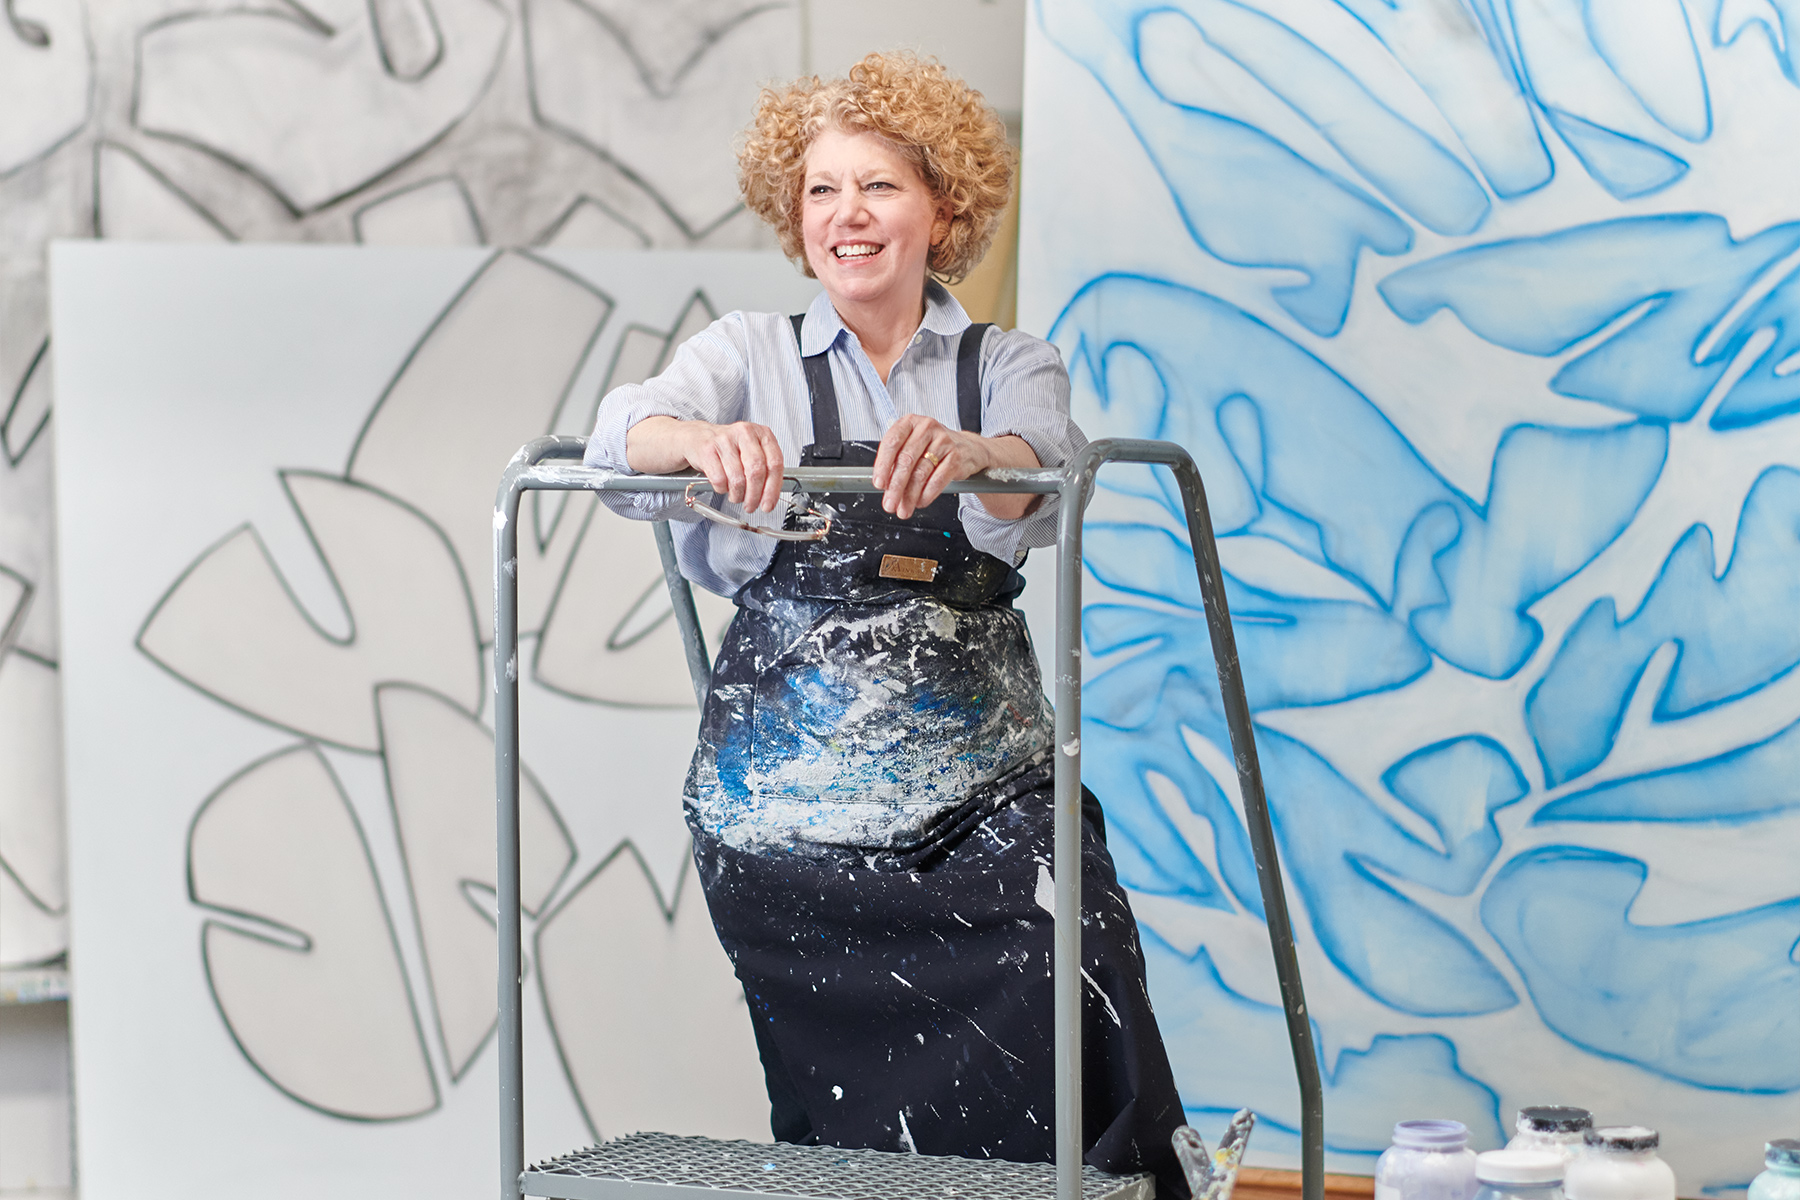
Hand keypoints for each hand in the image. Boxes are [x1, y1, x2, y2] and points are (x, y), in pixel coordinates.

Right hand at [624, 416, 785, 512]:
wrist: (691, 438)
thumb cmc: (724, 449)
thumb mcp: (748, 453)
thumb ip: (764, 469)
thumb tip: (773, 495)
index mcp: (760, 433)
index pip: (774, 463)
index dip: (773, 489)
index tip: (768, 504)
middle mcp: (744, 432)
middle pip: (757, 471)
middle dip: (755, 496)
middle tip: (751, 506)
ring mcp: (724, 439)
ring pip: (738, 478)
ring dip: (737, 495)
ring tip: (735, 497)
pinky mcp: (706, 448)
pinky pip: (719, 479)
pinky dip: (722, 489)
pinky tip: (722, 487)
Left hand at [871, 415, 979, 519]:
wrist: (966, 448)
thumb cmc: (932, 447)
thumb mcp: (911, 446)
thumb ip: (896, 463)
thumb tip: (885, 487)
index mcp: (909, 422)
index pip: (891, 442)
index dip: (883, 465)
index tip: (879, 484)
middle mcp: (926, 428)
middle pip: (906, 459)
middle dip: (896, 486)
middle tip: (890, 503)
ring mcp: (943, 441)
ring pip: (921, 472)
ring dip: (910, 495)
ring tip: (904, 508)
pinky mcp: (955, 456)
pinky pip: (938, 479)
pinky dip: (927, 494)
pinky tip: (920, 502)